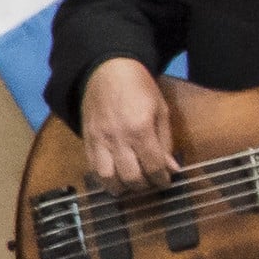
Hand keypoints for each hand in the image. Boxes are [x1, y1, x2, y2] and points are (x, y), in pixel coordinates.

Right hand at [80, 58, 176, 188]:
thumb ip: (165, 141)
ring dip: (121, 188)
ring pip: (108, 178)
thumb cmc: (139, 87)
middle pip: (131, 177)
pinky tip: (114, 178)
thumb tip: (172, 168)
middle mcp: (118, 139)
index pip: (153, 167)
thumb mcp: (161, 110)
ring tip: (130, 186)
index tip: (166, 181)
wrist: (107, 70)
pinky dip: (104, 179)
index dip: (162, 179)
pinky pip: (93, 168)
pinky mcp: (87, 140)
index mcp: (140, 129)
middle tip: (150, 183)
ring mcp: (99, 140)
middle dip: (144, 186)